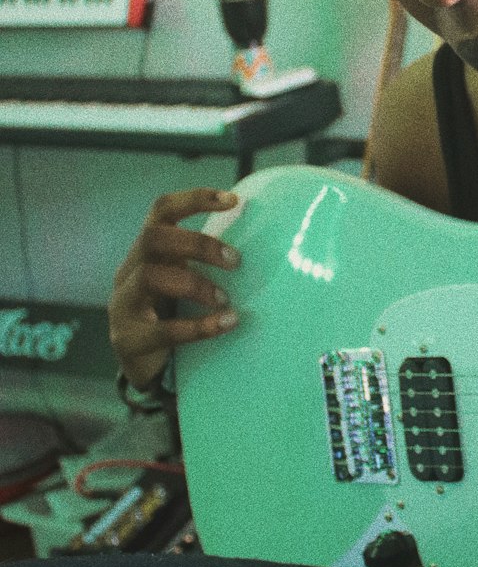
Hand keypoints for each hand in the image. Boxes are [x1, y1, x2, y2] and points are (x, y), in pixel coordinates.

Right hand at [109, 188, 242, 389]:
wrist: (148, 367)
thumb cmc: (174, 314)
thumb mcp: (185, 280)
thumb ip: (206, 261)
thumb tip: (266, 240)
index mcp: (147, 252)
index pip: (161, 211)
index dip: (194, 199)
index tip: (233, 201)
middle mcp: (128, 271)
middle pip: (153, 238)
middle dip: (198, 244)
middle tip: (235, 261)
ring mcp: (123, 305)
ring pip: (149, 276)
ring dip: (195, 284)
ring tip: (225, 299)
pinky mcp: (128, 340)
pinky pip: (162, 330)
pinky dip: (198, 326)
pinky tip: (226, 323)